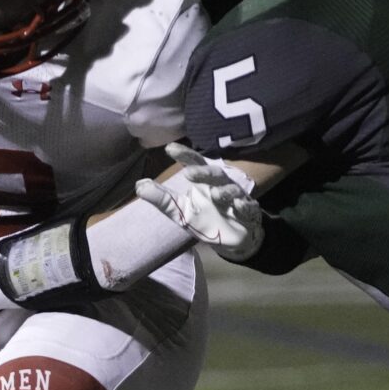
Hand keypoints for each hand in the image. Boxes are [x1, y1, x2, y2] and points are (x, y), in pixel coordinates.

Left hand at [135, 141, 265, 261]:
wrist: (232, 240)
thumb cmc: (206, 220)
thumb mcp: (181, 212)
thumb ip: (162, 199)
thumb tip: (139, 186)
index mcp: (204, 181)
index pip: (195, 163)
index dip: (184, 155)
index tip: (169, 149)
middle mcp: (221, 185)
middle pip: (215, 173)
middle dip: (204, 172)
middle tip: (189, 174)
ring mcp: (237, 198)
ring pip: (233, 189)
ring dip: (225, 191)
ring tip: (215, 195)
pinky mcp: (250, 212)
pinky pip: (248, 207)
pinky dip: (244, 206)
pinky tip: (239, 206)